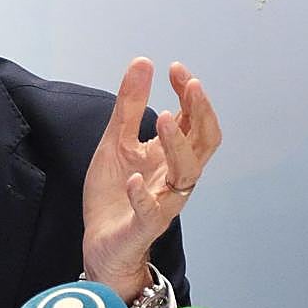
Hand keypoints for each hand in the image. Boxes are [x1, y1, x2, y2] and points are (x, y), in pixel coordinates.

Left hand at [82, 58, 221, 301]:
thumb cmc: (115, 194)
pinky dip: (143, 195)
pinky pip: (151, 212)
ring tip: (163, 117)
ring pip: (186, 174)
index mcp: (171, 157)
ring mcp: (163, 202)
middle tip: (190, 85)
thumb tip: (143, 62)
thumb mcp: (116, 143)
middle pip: (205, 144)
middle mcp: (175, 177)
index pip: (194, 121)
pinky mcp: (144, 226)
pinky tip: (133, 178)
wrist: (101, 244)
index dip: (191, 95)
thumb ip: (129, 107)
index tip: (177, 69)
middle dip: (201, 112)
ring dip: (178, 145)